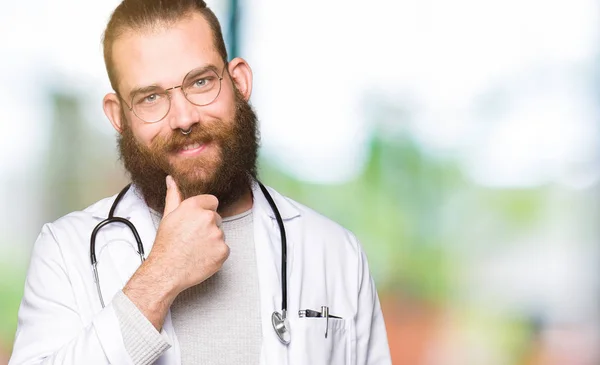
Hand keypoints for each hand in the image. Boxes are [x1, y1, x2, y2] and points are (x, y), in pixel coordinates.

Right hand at [149, 175, 228, 293]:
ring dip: (212, 240)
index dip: (204, 211)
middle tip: (192, 238)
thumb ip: (174, 195)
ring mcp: (217, 235)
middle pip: (216, 218)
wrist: (166, 271)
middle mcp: (207, 218)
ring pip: (220, 233)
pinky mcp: (223, 250)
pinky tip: (202, 257)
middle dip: (208, 226)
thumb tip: (171, 179)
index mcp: (194, 206)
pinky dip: (216, 253)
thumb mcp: (168, 216)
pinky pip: (224, 248)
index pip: (212, 201)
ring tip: (195, 249)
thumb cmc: (166, 245)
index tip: (196, 222)